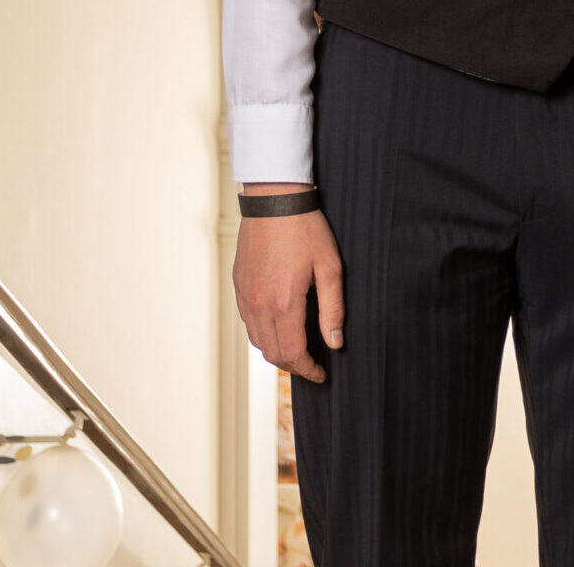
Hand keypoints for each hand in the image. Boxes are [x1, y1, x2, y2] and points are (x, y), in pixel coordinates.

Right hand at [232, 185, 343, 384]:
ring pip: (257, 341)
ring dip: (276, 351)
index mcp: (284, 303)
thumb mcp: (329, 268)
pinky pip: (248, 322)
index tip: (321, 373)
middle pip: (272, 353)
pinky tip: (279, 326)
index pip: (293, 354)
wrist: (275, 200)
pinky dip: (263, 333)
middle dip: (293, 365)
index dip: (308, 370)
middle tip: (312, 364)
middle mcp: (259, 305)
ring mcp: (245, 296)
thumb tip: (334, 343)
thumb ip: (332, 310)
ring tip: (297, 349)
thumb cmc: (306, 230)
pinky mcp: (238, 285)